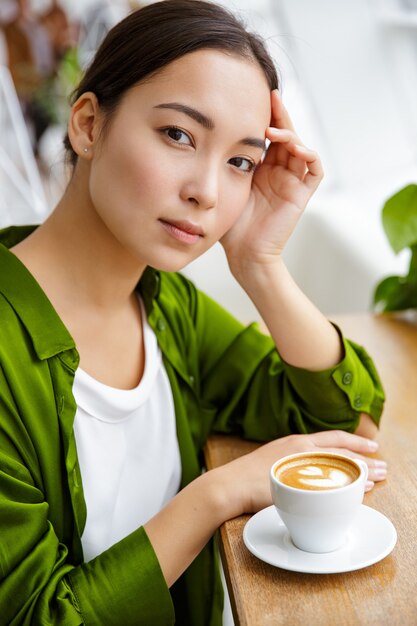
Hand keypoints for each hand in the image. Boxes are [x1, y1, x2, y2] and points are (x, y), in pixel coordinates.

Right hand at [216, 430, 386, 519]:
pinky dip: (349, 483)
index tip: (372, 445)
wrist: (228, 486)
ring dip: (362, 470)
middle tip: (383, 466)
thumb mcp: (276, 466)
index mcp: (295, 442)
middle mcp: (300, 448)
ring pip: (340, 463)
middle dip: (366, 458)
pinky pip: (331, 480)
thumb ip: (294, 465)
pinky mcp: (298, 479)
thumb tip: (310, 474)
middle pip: (341, 451)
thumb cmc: (246, 479)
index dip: (355, 441)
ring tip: (379, 477)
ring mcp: (300, 463)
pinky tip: (360, 488)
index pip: (332, 439)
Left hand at [221, 90, 322, 272]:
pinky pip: (314, 169)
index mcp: (262, 169)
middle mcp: (279, 172)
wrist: (243, 253)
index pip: (268, 135)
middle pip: (287, 135)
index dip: (264, 116)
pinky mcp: (302, 194)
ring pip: (300, 147)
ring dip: (291, 134)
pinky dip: (309, 154)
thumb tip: (212, 132)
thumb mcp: (226, 186)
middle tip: (270, 96)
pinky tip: (294, 148)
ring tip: (273, 129)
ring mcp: (292, 182)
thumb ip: (226, 162)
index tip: (252, 98)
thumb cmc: (230, 225)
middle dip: (280, 115)